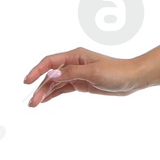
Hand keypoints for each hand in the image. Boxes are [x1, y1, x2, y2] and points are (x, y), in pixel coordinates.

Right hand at [24, 48, 146, 106]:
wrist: (132, 79)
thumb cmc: (116, 72)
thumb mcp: (93, 73)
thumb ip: (72, 73)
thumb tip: (51, 74)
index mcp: (75, 55)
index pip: (50, 62)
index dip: (37, 71)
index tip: (27, 81)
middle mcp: (73, 63)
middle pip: (50, 75)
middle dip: (40, 87)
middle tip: (32, 102)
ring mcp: (77, 74)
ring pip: (56, 83)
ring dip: (45, 92)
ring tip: (34, 104)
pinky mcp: (81, 83)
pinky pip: (63, 88)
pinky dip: (53, 94)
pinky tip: (45, 100)